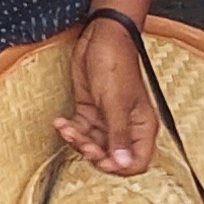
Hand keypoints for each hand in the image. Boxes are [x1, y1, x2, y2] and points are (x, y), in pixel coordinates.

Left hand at [53, 15, 157, 175]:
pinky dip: (69, 129)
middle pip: (111, 157)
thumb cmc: (116, 62)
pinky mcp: (90, 110)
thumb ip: (118, 135)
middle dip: (94, 153)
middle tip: (82, 143)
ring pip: (93, 144)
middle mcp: (126, 125)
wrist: (100, 36)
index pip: (137, 162)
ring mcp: (107, 118)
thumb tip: (122, 164)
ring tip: (68, 129)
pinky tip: (61, 122)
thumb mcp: (116, 102)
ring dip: (78, 141)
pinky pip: (80, 130)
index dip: (119, 167)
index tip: (102, 159)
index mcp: (142, 126)